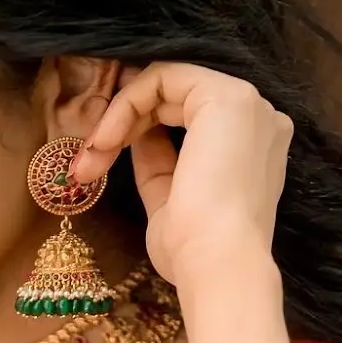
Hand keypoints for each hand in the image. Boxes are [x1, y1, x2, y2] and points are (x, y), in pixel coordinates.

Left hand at [71, 61, 292, 294]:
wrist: (217, 264)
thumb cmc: (194, 250)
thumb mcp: (168, 200)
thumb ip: (158, 163)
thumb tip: (136, 136)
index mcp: (248, 146)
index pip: (183, 119)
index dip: (135, 131)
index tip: (97, 165)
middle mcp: (256, 118)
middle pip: (172, 99)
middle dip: (119, 125)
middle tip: (85, 165)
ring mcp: (246, 104)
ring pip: (164, 84)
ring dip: (117, 117)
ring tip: (91, 159)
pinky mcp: (227, 96)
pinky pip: (163, 78)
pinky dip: (125, 104)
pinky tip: (106, 141)